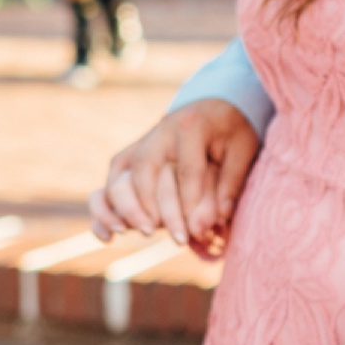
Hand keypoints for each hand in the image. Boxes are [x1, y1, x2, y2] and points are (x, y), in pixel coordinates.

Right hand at [89, 99, 259, 253]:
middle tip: (175, 237)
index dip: (194, 203)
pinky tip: (107, 238)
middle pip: (145, 172)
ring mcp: (137, 147)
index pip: (187, 170)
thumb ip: (230, 183)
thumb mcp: (242, 149)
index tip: (202, 230)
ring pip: (120, 178)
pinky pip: (105, 187)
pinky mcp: (125, 162)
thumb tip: (219, 219)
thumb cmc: (230, 130)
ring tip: (145, 233)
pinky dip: (102, 212)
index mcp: (188, 125)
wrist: (212, 106)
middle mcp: (157, 134)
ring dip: (127, 209)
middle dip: (156, 208)